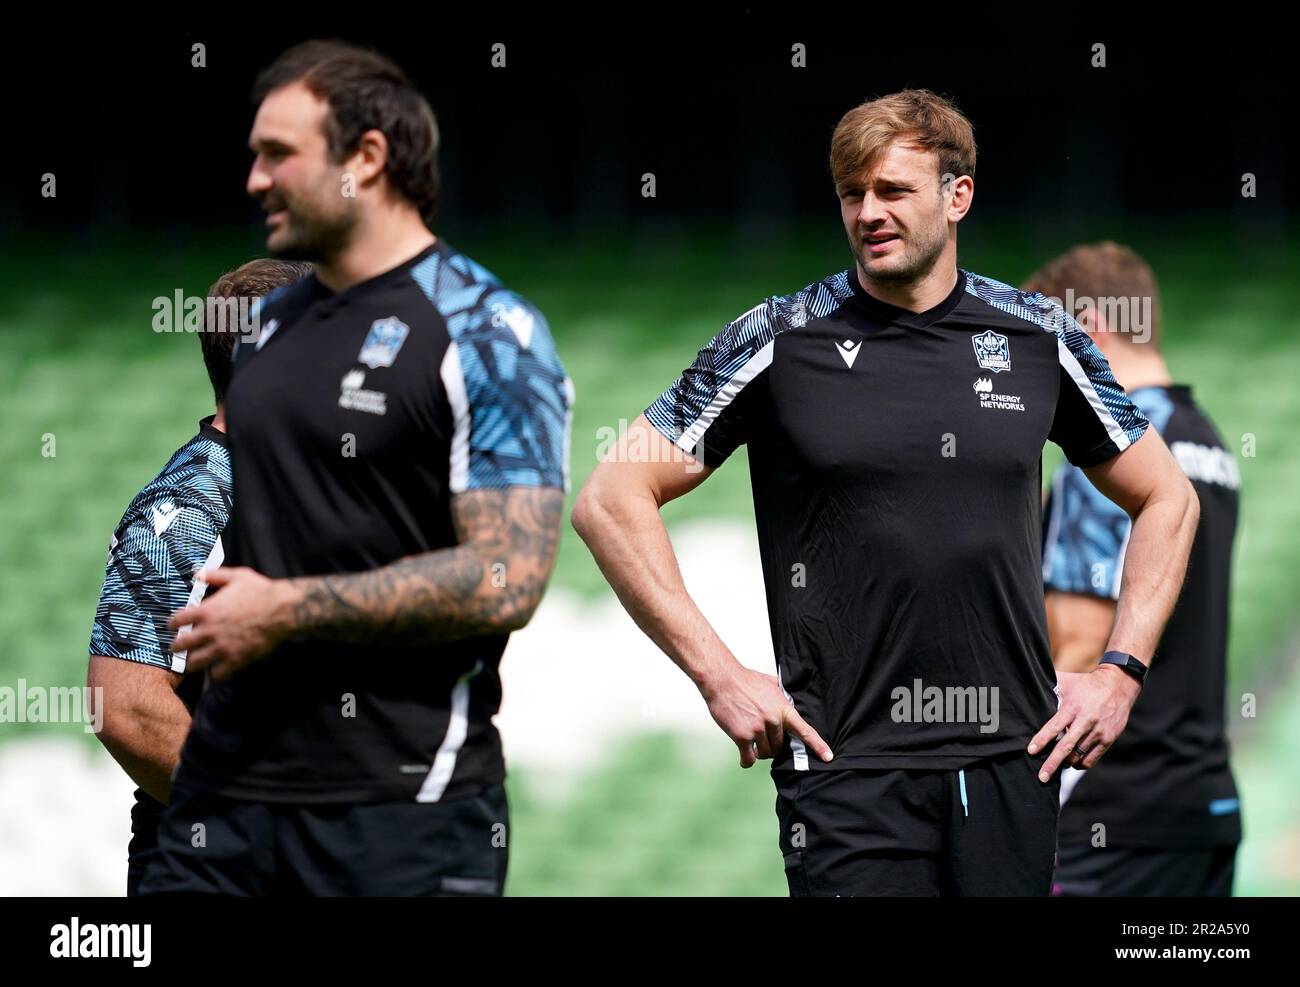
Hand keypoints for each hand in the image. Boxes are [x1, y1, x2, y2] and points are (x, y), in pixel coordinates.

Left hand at [169, 567, 295, 681]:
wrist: (283, 610)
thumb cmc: (261, 591)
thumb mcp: (237, 576)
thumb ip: (214, 574)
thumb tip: (196, 572)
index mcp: (207, 611)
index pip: (177, 620)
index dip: (172, 623)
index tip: (173, 626)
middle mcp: (210, 631)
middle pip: (180, 645)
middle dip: (176, 646)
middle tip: (178, 647)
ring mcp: (222, 647)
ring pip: (195, 663)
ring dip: (193, 662)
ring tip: (195, 660)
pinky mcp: (236, 659)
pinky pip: (217, 674)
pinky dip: (216, 672)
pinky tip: (218, 668)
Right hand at [701, 664, 832, 768]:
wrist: (723, 680)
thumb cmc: (746, 680)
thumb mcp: (771, 684)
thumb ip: (782, 696)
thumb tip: (790, 699)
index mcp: (783, 709)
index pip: (805, 731)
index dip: (818, 745)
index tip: (828, 757)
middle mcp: (773, 720)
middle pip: (780, 747)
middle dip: (772, 745)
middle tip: (762, 737)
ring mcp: (757, 729)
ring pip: (765, 753)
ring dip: (759, 752)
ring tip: (751, 742)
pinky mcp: (742, 736)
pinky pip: (749, 758)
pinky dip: (746, 760)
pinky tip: (745, 758)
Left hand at [1028, 664, 1140, 780]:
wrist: (1118, 686)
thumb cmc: (1087, 684)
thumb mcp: (1067, 681)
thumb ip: (1049, 686)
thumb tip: (1030, 685)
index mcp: (1073, 707)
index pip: (1054, 727)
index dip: (1042, 740)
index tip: (1031, 751)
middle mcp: (1086, 721)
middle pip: (1066, 747)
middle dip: (1052, 763)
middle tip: (1042, 777)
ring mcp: (1098, 732)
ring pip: (1078, 755)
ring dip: (1066, 762)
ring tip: (1056, 764)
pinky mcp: (1108, 739)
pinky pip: (1092, 758)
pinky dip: (1080, 764)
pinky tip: (1073, 763)